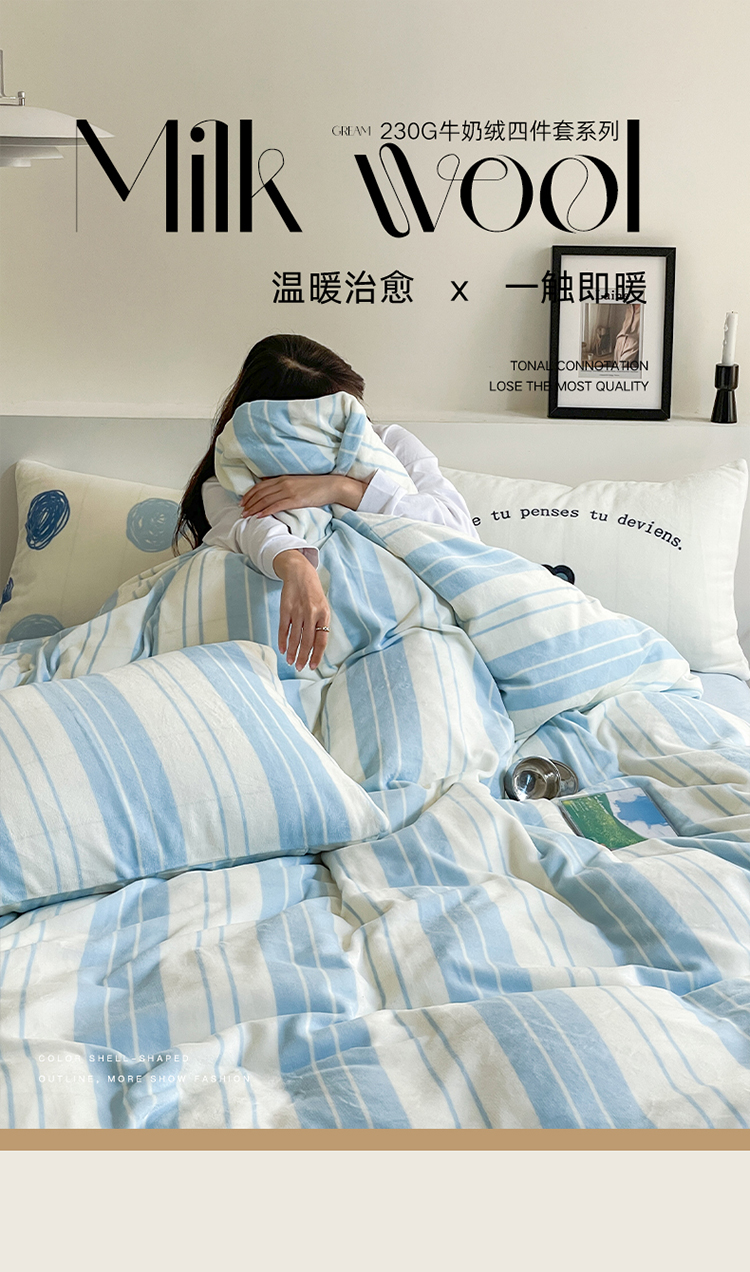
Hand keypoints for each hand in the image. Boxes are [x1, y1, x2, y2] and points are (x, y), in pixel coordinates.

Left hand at [240, 473, 367, 518]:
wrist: (331, 486)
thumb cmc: (315, 486)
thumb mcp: (296, 482)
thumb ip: (282, 484)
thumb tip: (270, 487)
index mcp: (282, 478)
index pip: (260, 486)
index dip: (249, 494)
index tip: (242, 502)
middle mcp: (283, 483)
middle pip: (260, 493)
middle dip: (249, 502)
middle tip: (241, 511)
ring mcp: (289, 491)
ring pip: (266, 500)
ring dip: (254, 508)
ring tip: (246, 515)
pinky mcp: (295, 500)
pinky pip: (277, 506)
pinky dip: (266, 511)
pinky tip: (259, 516)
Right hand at [273, 549, 330, 670]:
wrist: (300, 573)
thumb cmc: (313, 593)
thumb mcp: (323, 607)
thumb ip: (320, 624)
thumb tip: (316, 647)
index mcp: (324, 615)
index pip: (321, 640)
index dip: (317, 655)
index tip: (312, 666)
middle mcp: (312, 614)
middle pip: (307, 641)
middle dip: (302, 657)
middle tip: (299, 667)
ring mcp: (298, 611)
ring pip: (295, 637)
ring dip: (291, 652)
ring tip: (290, 662)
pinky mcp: (285, 608)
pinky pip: (284, 628)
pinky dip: (282, 640)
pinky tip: (282, 649)